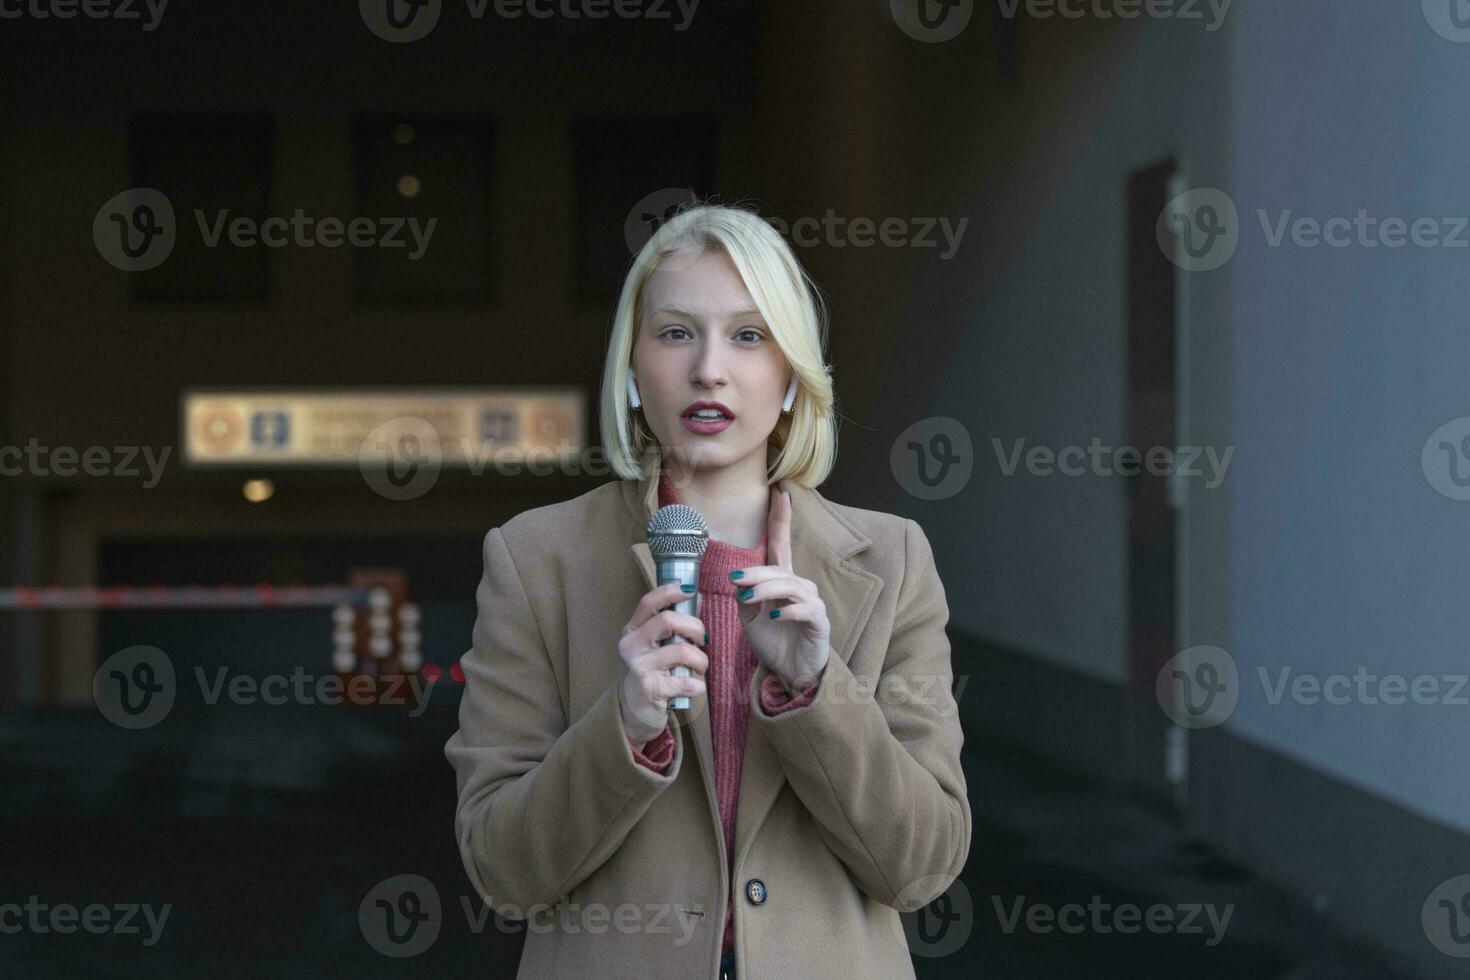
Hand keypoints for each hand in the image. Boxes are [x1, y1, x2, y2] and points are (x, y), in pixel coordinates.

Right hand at [617, 582, 707, 743]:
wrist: (631, 715)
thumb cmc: (648, 676)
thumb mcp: (653, 647)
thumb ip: (673, 624)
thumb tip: (698, 598)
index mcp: (632, 631)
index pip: (649, 602)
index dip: (671, 591)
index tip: (690, 592)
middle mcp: (631, 646)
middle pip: (669, 620)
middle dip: (695, 628)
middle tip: (702, 641)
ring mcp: (638, 667)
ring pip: (682, 651)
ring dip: (701, 660)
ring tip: (699, 668)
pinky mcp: (649, 689)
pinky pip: (686, 681)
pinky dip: (697, 685)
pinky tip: (695, 688)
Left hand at [733, 487, 830, 692]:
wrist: (791, 673)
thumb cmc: (773, 642)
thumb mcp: (749, 618)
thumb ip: (745, 597)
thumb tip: (738, 579)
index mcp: (782, 581)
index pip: (781, 544)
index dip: (781, 519)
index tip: (780, 493)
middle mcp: (800, 585)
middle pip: (778, 568)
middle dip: (756, 572)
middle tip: (735, 579)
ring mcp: (812, 602)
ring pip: (789, 585)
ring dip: (766, 590)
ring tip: (749, 599)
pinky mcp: (820, 621)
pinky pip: (804, 609)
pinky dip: (787, 611)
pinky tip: (773, 616)